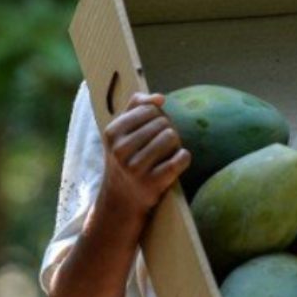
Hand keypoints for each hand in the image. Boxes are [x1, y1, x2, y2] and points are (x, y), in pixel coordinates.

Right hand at [100, 92, 189, 222]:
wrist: (121, 199)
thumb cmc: (126, 158)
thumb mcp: (122, 131)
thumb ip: (136, 106)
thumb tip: (160, 98)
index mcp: (112, 132)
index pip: (150, 109)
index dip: (158, 117)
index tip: (152, 130)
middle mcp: (120, 150)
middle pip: (163, 123)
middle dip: (168, 131)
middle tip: (160, 146)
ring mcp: (135, 168)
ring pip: (173, 137)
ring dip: (176, 144)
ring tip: (166, 154)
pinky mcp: (153, 183)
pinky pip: (182, 158)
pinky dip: (184, 157)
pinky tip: (176, 162)